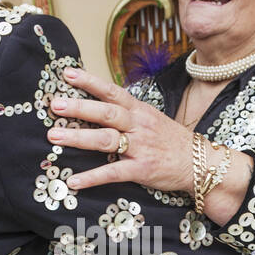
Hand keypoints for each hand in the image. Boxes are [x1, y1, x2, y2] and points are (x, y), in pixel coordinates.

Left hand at [47, 68, 194, 193]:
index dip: (90, 81)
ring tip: (54, 136)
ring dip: (78, 137)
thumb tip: (98, 104)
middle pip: (106, 112)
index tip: (68, 74)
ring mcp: (140, 147)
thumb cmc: (170, 141)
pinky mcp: (141, 170)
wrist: (200, 162)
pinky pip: (113, 173)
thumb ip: (126, 112)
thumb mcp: (150, 119)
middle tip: (55, 105)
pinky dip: (92, 177)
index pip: (112, 91)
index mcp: (139, 111)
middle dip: (79, 107)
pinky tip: (74, 181)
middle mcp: (138, 125)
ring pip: (106, 139)